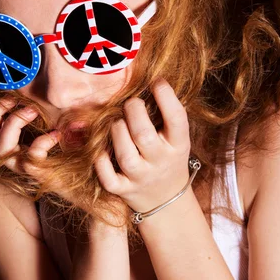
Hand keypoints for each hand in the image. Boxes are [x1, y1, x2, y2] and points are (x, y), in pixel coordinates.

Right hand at [0, 97, 75, 201]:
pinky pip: (32, 155)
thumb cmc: (68, 150)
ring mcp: (23, 169)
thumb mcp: (50, 125)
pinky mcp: (39, 174)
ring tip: (34, 110)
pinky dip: (43, 141)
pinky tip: (57, 134)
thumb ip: (35, 111)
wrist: (85, 182)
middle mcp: (11, 161)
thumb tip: (25, 85)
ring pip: (1, 148)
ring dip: (14, 123)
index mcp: (9, 150)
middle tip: (14, 98)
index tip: (9, 93)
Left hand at [94, 78, 191, 214]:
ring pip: (125, 155)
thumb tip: (150, 80)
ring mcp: (141, 178)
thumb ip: (165, 115)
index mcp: (178, 145)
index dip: (166, 98)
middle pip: (144, 136)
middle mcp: (160, 162)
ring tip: (117, 122)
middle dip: (134, 112)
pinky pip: (108, 178)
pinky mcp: (123, 190)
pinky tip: (101, 150)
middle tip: (131, 103)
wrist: (166, 199)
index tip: (157, 82)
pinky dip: (101, 163)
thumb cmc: (167, 157)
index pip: (177, 120)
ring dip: (117, 132)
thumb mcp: (175, 138)